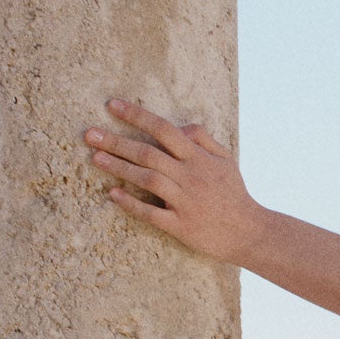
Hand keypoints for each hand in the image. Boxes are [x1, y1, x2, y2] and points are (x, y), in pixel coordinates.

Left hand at [82, 100, 265, 264]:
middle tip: (89, 134)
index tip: (112, 105)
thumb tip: (180, 126)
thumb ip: (203, 139)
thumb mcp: (226, 160)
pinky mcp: (180, 226)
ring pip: (147, 180)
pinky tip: (113, 194)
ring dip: (120, 168)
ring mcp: (185, 202)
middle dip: (116, 142)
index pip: (164, 129)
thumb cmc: (233, 194)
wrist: (249, 233)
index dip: (137, 115)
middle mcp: (190, 176)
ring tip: (96, 158)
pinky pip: (151, 213)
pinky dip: (131, 204)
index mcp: (199, 158)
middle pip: (148, 154)